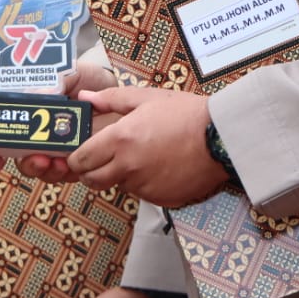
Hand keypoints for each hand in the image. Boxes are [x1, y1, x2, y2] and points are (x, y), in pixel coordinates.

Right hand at [17, 56, 120, 181]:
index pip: (7, 131)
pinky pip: (66, 175)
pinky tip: (71, 165)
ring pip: (42, 169)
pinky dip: (66, 174)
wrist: (114, 87)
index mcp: (31, 113)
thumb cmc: (87, 78)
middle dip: (27, 163)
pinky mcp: (79, 159)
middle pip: (21, 157)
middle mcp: (39, 134)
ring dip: (46, 170)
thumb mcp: (68, 73)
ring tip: (57, 162)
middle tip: (38, 158)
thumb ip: (54, 82)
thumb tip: (38, 93)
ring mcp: (58, 148)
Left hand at [65, 87, 225, 207]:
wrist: (222, 137)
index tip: (81, 153)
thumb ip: (110, 99)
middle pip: (92, 181)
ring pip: (118, 186)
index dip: (76, 158)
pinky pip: (142, 193)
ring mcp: (145, 186)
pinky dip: (143, 183)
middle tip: (101, 159)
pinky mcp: (161, 199)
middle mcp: (128, 167)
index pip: (80, 160)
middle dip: (90, 172)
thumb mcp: (146, 98)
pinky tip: (158, 166)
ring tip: (140, 156)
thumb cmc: (186, 114)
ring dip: (120, 175)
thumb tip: (85, 99)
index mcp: (120, 140)